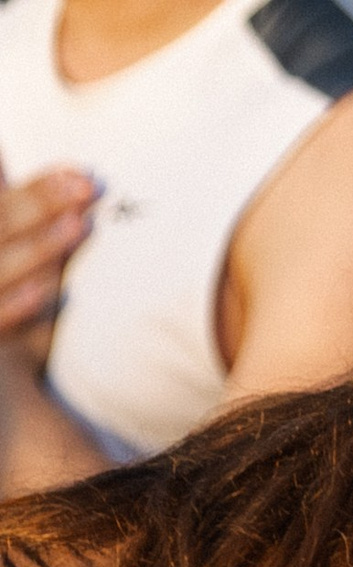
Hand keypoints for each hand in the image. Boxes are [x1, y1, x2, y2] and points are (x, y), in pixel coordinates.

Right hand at [0, 166, 96, 346]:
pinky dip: (17, 307)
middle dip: (41, 203)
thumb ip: (12, 209)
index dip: (36, 186)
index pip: (1, 204)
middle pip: (0, 226)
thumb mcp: (11, 251)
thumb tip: (1, 148)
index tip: (78, 170)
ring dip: (39, 248)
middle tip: (89, 187)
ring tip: (79, 225)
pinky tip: (47, 292)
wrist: (1, 378)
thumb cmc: (10, 301)